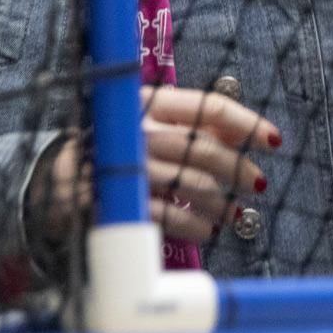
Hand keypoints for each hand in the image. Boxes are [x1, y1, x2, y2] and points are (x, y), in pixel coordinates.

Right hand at [37, 86, 279, 244]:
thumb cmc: (124, 147)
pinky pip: (162, 214)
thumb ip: (200, 125)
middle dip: (237, 168)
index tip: (273, 140)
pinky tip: (209, 229)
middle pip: (201, 147)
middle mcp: (133, 129)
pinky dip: (192, 223)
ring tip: (236, 213)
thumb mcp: (156, 126)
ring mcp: (121, 165)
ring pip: (186, 182)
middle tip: (257, 183)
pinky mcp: (110, 200)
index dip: (246, 122)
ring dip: (220, 201)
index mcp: (147, 103)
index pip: (206, 106)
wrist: (59, 178)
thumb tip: (250, 133)